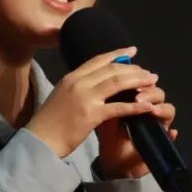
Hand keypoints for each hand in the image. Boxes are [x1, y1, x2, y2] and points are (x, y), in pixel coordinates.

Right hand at [26, 47, 158, 158]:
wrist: (39, 141)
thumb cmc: (48, 124)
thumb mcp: (60, 97)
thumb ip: (75, 88)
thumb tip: (91, 84)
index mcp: (71, 78)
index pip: (97, 60)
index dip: (117, 54)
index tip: (132, 50)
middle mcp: (78, 83)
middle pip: (111, 69)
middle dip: (133, 68)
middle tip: (148, 72)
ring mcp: (85, 98)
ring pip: (118, 82)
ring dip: (138, 81)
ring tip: (152, 82)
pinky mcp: (92, 115)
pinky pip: (119, 107)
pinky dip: (136, 106)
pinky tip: (148, 107)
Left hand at [95, 78, 177, 179]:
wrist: (113, 163)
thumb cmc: (109, 138)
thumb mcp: (104, 117)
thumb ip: (109, 102)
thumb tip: (109, 83)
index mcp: (136, 101)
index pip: (143, 84)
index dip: (139, 80)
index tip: (130, 81)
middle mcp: (149, 110)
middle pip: (158, 93)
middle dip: (150, 92)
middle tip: (138, 97)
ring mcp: (157, 124)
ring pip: (168, 109)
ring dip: (161, 108)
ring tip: (151, 110)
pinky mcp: (162, 141)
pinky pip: (171, 135)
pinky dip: (172, 133)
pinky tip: (171, 132)